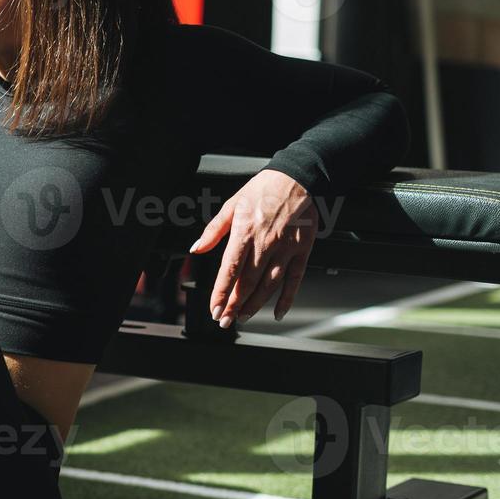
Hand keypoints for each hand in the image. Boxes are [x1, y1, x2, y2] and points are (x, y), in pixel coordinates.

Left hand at [187, 168, 316, 326]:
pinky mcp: (302, 251)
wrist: (298, 178)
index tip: (214, 308)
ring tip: (244, 317)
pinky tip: (278, 312)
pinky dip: (287, 298)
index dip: (221, 293)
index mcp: (244, 234)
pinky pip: (295, 280)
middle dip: (234, 305)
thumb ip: (213, 230)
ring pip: (269, 285)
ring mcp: (285, 250)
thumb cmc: (263, 190)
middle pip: (247, 283)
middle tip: (225, 320)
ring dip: (255, 305)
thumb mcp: (231, 205)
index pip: (229, 271)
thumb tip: (196, 248)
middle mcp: (265, 245)